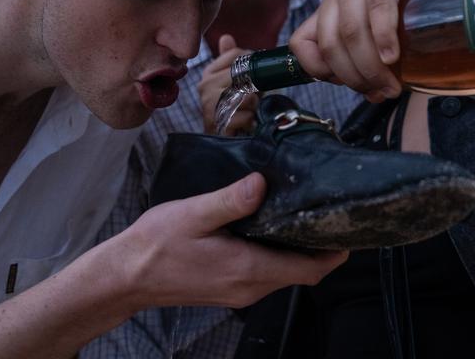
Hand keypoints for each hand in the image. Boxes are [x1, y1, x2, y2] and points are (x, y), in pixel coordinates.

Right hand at [118, 173, 346, 309]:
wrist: (127, 276)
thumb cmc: (156, 245)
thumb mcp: (194, 213)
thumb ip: (231, 200)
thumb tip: (261, 183)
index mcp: (248, 269)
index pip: (310, 270)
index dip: (334, 252)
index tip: (348, 226)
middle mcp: (250, 287)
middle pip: (303, 273)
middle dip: (321, 247)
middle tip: (329, 210)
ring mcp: (240, 292)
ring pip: (286, 274)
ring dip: (299, 250)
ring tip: (303, 213)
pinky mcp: (231, 289)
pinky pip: (268, 274)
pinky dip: (279, 254)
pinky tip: (271, 228)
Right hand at [198, 34, 257, 133]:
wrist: (221, 137)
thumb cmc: (231, 107)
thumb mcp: (232, 82)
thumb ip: (230, 60)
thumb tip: (226, 37)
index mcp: (209, 73)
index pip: (235, 54)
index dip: (253, 62)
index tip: (259, 72)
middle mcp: (205, 86)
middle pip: (244, 75)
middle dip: (256, 86)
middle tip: (256, 95)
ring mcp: (210, 105)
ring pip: (248, 96)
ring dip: (254, 105)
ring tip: (249, 111)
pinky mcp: (218, 123)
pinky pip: (247, 115)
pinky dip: (251, 120)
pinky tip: (245, 123)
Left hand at [289, 0, 464, 100]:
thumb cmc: (420, 0)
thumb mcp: (387, 32)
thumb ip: (373, 59)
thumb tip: (373, 95)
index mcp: (331, 5)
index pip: (301, 43)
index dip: (321, 71)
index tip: (352, 86)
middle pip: (329, 43)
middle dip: (354, 77)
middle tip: (383, 92)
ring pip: (351, 31)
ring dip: (371, 66)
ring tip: (393, 85)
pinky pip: (378, 6)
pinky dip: (384, 36)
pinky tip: (392, 56)